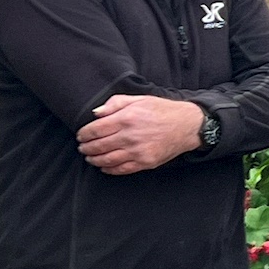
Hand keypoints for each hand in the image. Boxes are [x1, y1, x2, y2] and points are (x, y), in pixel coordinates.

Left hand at [80, 92, 208, 174]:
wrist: (187, 125)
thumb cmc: (163, 110)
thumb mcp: (139, 99)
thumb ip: (115, 103)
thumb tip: (96, 113)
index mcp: (126, 118)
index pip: (95, 129)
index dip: (84, 134)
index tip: (81, 135)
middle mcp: (130, 136)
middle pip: (98, 146)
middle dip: (86, 148)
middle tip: (82, 148)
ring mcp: (137, 151)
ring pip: (107, 159)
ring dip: (94, 160)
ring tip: (90, 157)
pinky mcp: (145, 162)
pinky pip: (121, 169)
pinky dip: (109, 169)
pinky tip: (104, 166)